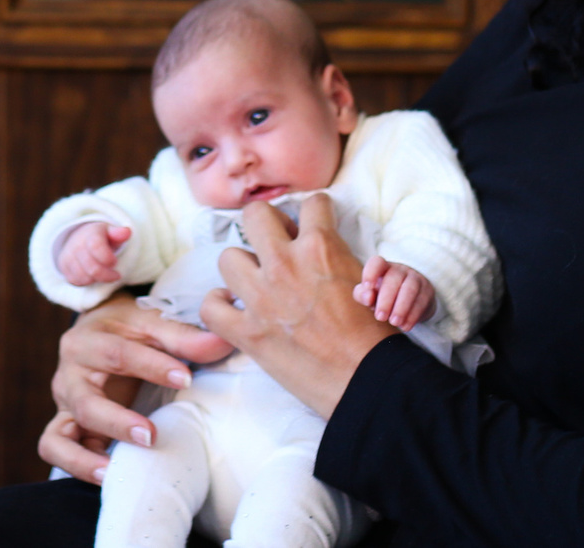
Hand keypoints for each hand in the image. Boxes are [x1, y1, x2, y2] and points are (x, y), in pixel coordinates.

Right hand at [39, 294, 233, 483]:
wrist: (97, 327)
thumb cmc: (127, 327)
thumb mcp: (151, 323)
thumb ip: (184, 337)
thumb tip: (223, 343)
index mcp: (87, 341)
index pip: (117, 354)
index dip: (152, 366)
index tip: (187, 378)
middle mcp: (68, 374)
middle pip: (85, 403)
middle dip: (118, 422)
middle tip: (151, 435)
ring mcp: (64, 404)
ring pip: (59, 437)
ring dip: (85, 457)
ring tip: (114, 470)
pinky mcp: (65, 425)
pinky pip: (56, 448)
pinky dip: (76, 464)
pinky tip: (108, 474)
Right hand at [54, 221, 131, 287]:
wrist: (80, 237)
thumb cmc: (101, 238)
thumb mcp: (111, 233)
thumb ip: (119, 233)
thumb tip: (127, 232)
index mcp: (91, 234)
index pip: (96, 247)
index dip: (108, 259)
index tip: (115, 262)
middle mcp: (77, 244)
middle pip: (93, 268)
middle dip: (108, 275)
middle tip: (116, 275)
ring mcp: (69, 255)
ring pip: (84, 277)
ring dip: (97, 279)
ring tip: (104, 273)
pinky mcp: (64, 266)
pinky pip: (76, 281)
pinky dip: (87, 282)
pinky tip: (92, 275)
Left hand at [199, 194, 396, 416]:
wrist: (367, 381)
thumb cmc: (372, 335)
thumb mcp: (362, 278)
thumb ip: (334, 255)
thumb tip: (317, 246)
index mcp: (320, 247)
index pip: (311, 202)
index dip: (314, 214)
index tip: (312, 226)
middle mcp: (286, 264)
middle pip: (255, 215)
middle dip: (267, 226)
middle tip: (279, 246)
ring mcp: (262, 298)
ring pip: (228, 257)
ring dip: (243, 268)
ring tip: (256, 282)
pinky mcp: (247, 332)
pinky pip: (211, 307)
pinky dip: (219, 306)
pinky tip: (234, 308)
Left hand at [354, 258, 436, 332]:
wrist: (412, 300)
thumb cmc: (384, 296)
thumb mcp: (371, 295)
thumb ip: (363, 295)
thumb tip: (368, 298)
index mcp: (383, 268)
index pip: (377, 262)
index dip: (371, 272)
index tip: (367, 286)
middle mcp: (400, 270)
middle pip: (394, 278)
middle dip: (386, 299)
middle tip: (380, 317)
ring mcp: (416, 278)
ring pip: (410, 288)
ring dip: (402, 307)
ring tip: (394, 322)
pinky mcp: (427, 291)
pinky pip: (422, 301)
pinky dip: (413, 315)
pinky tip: (405, 326)